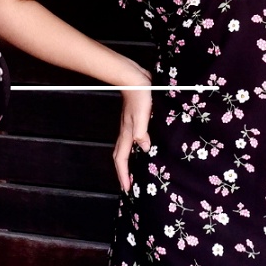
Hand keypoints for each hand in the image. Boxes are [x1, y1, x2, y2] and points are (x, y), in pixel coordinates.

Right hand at [113, 66, 152, 193]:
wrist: (133, 76)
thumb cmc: (139, 94)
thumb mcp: (142, 113)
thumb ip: (141, 131)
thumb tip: (145, 149)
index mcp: (127, 132)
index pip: (122, 158)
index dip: (123, 175)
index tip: (127, 190)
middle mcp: (127, 131)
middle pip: (121, 156)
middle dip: (123, 172)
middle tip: (129, 185)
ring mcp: (129, 124)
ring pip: (126, 147)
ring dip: (129, 161)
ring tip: (137, 171)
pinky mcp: (135, 118)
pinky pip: (133, 138)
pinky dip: (136, 147)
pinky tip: (145, 146)